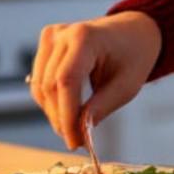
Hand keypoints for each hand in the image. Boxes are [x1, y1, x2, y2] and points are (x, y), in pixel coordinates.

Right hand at [29, 11, 161, 149]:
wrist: (133, 31)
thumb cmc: (133, 56)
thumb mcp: (125, 86)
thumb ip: (100, 108)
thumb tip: (78, 132)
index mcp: (86, 37)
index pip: (66, 81)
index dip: (67, 115)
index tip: (74, 142)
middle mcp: (63, 33)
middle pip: (50, 86)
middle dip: (61, 119)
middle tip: (77, 141)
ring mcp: (52, 36)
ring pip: (40, 86)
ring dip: (54, 113)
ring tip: (74, 129)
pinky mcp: (47, 43)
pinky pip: (40, 80)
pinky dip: (50, 101)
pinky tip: (67, 111)